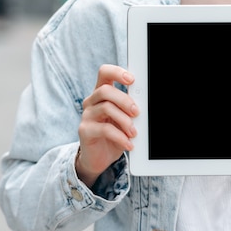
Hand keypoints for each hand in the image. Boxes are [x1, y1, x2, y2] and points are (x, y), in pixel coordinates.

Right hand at [76, 64, 138, 186]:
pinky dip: (121, 137)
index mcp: (102, 93)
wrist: (100, 157)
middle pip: (105, 90)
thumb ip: (130, 108)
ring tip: (134, 132)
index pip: (105, 73)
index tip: (132, 80)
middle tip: (137, 113)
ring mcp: (87, 115)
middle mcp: (92, 101)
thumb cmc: (115, 133)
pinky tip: (129, 144)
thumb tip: (145, 102)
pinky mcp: (85, 131)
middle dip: (125, 100)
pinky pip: (105, 129)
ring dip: (125, 120)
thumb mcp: (125, 118)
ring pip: (106, 108)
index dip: (117, 72)